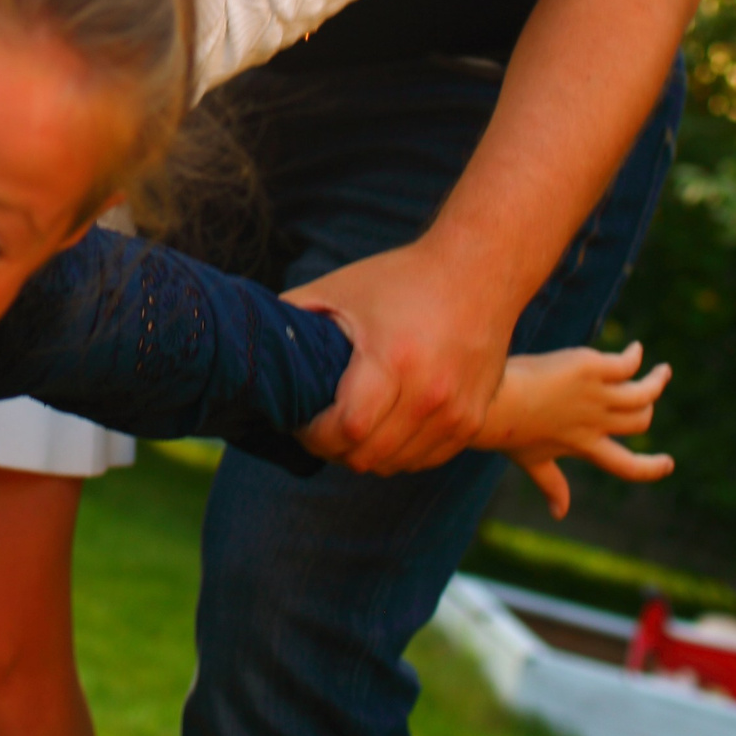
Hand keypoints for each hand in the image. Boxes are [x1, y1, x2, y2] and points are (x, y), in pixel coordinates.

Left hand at [283, 231, 519, 473]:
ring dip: (365, 453)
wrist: (481, 270)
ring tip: (349, 426)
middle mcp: (430, 393)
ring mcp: (456, 411)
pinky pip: (424, 459)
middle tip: (318, 428)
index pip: (345, 431)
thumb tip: (254, 342)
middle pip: (366, 456)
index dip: (313, 435)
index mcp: (393, 360)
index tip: (300, 421)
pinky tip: (384, 426)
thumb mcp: (341, 288)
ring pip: (395, 464)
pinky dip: (398, 452)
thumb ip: (294, 316)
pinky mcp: (473, 420)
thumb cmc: (403, 278)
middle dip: (332, 448)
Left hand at [474, 343, 673, 518]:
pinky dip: (635, 358)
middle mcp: (596, 423)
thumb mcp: (532, 460)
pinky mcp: (590, 368)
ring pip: (643, 393)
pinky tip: (635, 350)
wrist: (492, 401)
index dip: (650, 468)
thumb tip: (560, 514)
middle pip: (640, 422)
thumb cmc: (506, 429)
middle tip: (651, 391)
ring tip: (663, 371)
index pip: (627, 467)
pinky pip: (626, 365)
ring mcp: (595, 396)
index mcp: (585, 446)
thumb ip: (552, 485)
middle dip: (649, 410)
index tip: (668, 464)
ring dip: (657, 382)